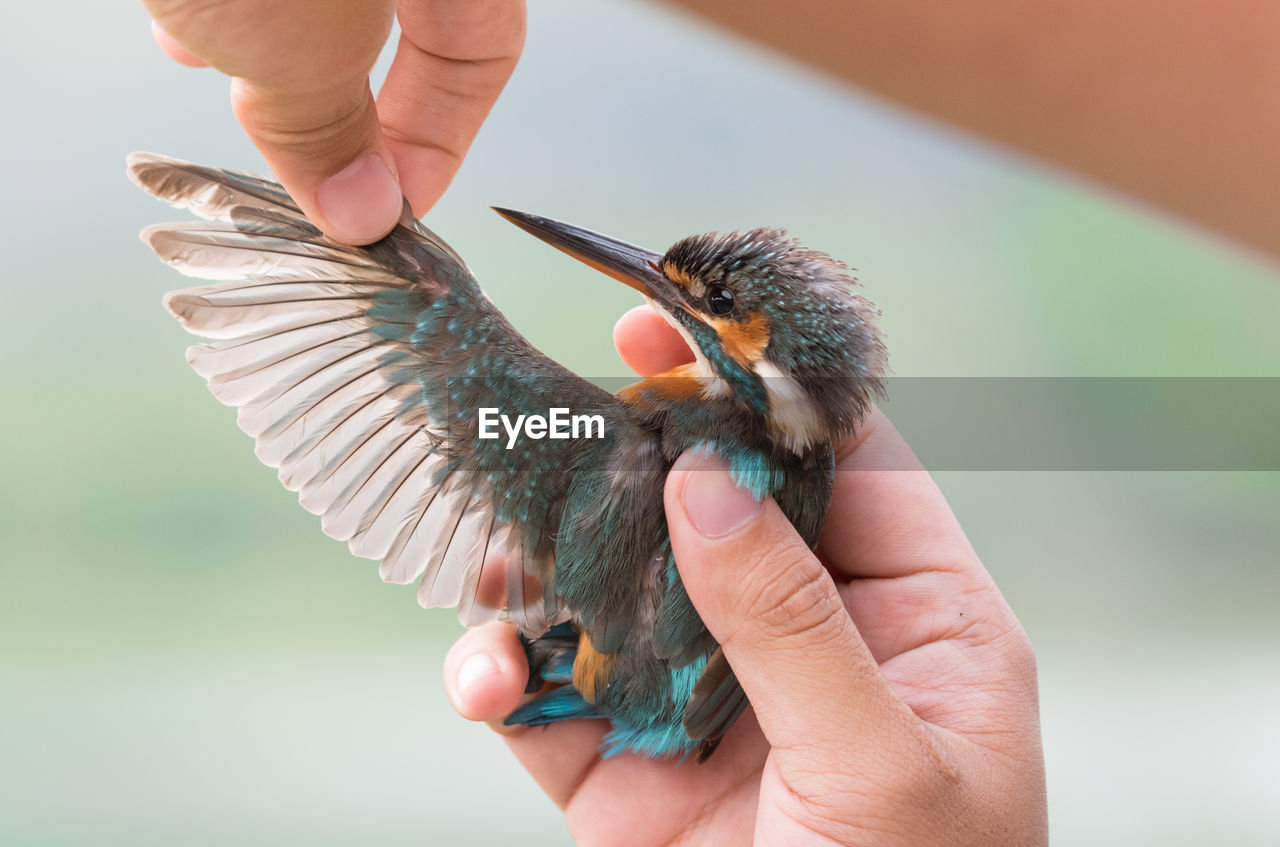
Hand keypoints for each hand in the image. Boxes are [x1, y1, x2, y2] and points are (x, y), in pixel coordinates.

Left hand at [143, 0, 524, 243]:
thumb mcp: (293, 35)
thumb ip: (326, 123)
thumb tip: (360, 213)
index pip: (483, 53)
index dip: (441, 139)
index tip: (388, 211)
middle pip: (405, 29)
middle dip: (343, 101)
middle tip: (302, 163)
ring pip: (325, 3)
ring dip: (271, 49)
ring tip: (217, 72)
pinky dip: (234, 4)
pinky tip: (182, 22)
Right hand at [443, 305, 1046, 844]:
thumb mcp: (880, 770)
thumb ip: (795, 624)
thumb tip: (709, 483)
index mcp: (913, 620)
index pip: (840, 466)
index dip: (758, 392)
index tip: (670, 333)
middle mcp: (805, 641)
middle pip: (704, 510)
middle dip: (622, 463)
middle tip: (550, 415)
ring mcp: (707, 700)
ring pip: (610, 592)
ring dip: (539, 569)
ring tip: (494, 566)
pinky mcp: (625, 770)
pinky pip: (552, 698)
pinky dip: (502, 676)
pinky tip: (484, 677)